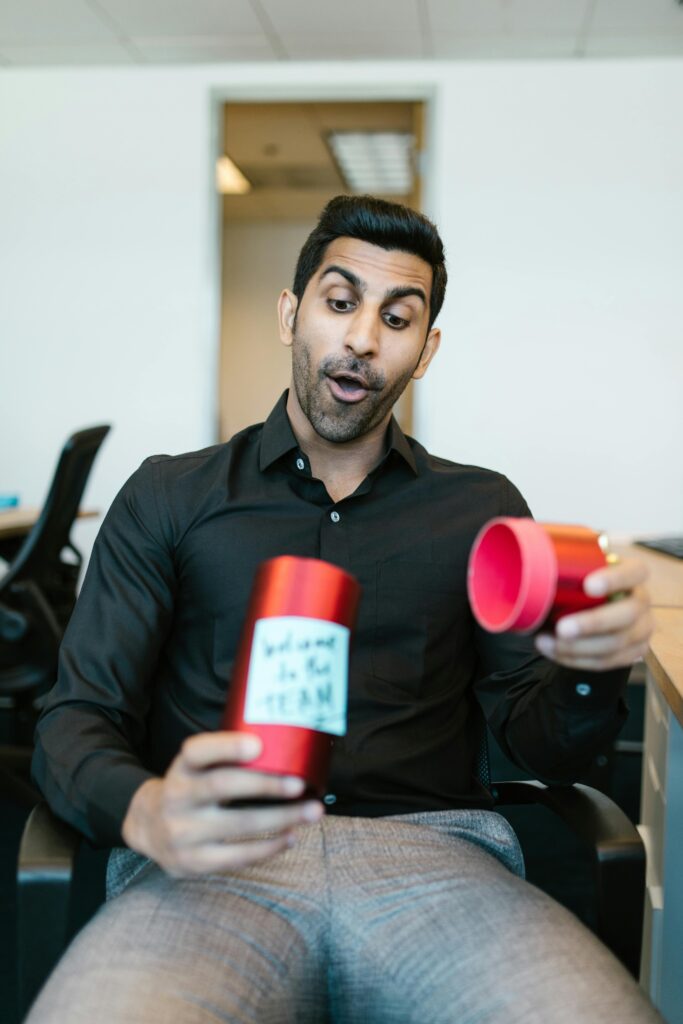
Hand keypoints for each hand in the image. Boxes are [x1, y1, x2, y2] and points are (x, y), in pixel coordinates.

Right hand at [121, 731, 322, 876]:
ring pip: (239, 824)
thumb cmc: (192, 790)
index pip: (198, 751)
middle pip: (222, 785)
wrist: (150, 829)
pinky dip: (269, 847)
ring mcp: (183, 832)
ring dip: (281, 818)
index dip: (226, 747)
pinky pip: (237, 856)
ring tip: (312, 812)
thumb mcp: (196, 767)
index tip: (258, 745)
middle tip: (299, 784)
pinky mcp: (194, 861)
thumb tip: (285, 747)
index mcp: (182, 767)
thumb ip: (226, 758)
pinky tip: (291, 837)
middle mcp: (178, 797)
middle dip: (265, 785)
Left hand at [534, 557, 653, 671]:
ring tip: (545, 642)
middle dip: (593, 623)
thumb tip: (523, 556)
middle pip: (628, 614)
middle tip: (561, 627)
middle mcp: (641, 601)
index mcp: (632, 573)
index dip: (615, 579)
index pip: (635, 572)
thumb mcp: (576, 566)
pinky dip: (576, 659)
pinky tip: (553, 651)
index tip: (588, 585)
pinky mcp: (632, 652)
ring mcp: (641, 629)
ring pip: (616, 644)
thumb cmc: (580, 582)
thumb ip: (560, 561)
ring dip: (578, 647)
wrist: (589, 606)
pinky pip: (606, 662)